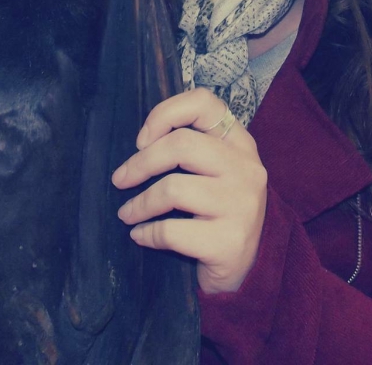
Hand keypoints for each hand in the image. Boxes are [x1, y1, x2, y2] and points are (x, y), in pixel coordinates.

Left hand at [112, 87, 267, 293]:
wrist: (251, 267)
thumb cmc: (221, 212)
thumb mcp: (218, 171)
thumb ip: (193, 149)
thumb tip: (141, 144)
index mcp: (240, 144)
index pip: (205, 104)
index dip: (165, 113)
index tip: (141, 140)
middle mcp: (246, 168)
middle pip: (181, 144)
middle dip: (140, 163)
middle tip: (121, 180)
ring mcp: (240, 205)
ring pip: (172, 189)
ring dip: (139, 204)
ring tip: (127, 214)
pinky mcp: (229, 241)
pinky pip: (171, 230)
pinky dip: (147, 233)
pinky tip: (141, 236)